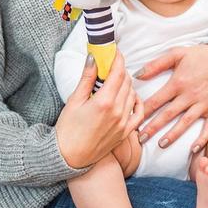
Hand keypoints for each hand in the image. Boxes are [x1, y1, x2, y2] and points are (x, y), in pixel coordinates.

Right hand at [55, 51, 143, 168]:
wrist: (70, 157)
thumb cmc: (68, 129)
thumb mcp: (74, 100)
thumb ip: (86, 78)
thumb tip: (93, 58)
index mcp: (104, 102)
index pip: (118, 72)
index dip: (118, 58)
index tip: (114, 50)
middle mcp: (118, 111)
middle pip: (126, 81)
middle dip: (120, 68)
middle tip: (111, 62)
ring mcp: (124, 123)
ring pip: (132, 94)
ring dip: (126, 82)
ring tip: (115, 78)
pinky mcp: (125, 133)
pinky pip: (139, 113)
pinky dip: (137, 101)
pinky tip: (131, 95)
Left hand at [135, 45, 207, 152]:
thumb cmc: (202, 55)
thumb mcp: (177, 53)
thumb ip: (156, 64)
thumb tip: (137, 74)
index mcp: (178, 82)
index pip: (156, 100)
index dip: (143, 111)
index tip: (132, 120)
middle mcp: (189, 95)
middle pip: (168, 115)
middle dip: (153, 127)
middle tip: (140, 139)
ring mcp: (204, 104)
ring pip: (185, 123)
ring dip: (173, 135)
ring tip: (161, 145)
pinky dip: (202, 138)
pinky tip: (193, 149)